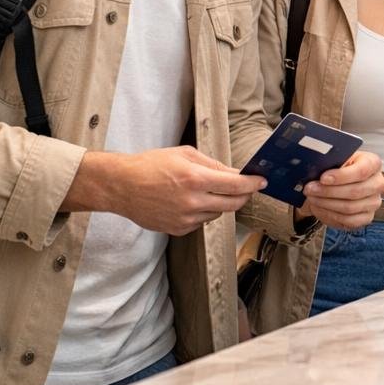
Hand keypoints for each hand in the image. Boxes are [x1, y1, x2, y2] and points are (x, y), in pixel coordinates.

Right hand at [67, 147, 266, 236]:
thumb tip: (235, 173)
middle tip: (244, 187)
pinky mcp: (178, 230)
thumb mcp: (184, 154)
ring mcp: (185, 219)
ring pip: (218, 213)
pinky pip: (202, 222)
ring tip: (205, 190)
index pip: (236, 185)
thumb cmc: (151, 164)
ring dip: (220, 202)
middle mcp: (193, 202)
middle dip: (243, 195)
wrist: (121, 186)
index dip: (253, 184)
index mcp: (195, 179)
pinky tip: (189, 201)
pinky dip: (203, 212)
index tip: (262, 181)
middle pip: (233, 204)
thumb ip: (212, 164)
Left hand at [298, 151, 383, 229]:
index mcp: (373, 163)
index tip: (323, 177)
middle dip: (328, 191)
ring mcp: (374, 202)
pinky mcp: (367, 217)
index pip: (362, 170)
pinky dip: (331, 215)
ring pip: (350, 208)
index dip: (341, 176)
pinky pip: (349, 221)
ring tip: (312, 197)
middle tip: (310, 189)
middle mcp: (378, 183)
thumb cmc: (338, 167)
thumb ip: (330, 158)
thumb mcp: (336, 157)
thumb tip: (314, 161)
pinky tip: (320, 207)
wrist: (340, 181)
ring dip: (326, 204)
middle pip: (355, 191)